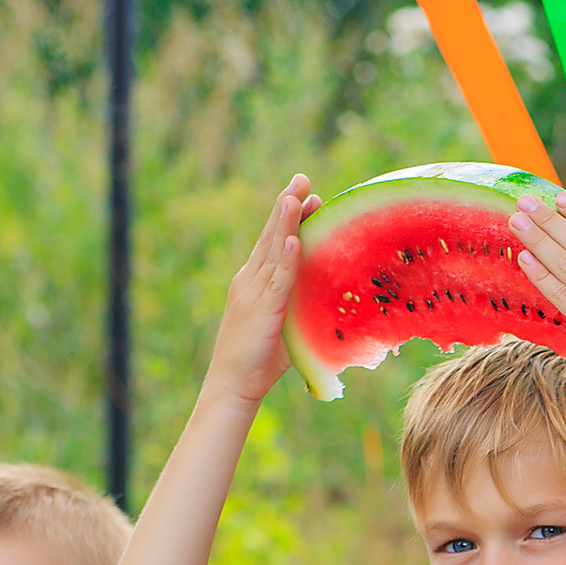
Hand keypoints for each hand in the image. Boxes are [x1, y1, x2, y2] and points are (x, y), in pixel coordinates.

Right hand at [206, 175, 321, 406]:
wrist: (233, 384)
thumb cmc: (260, 361)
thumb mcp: (287, 327)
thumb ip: (303, 309)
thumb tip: (332, 303)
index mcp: (255, 282)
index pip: (274, 243)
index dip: (289, 218)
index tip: (306, 195)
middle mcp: (251, 280)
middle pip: (272, 236)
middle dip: (288, 206)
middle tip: (302, 179)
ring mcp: (254, 293)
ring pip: (273, 251)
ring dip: (287, 222)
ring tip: (298, 195)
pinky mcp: (262, 310)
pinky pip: (278, 280)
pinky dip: (286, 259)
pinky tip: (294, 239)